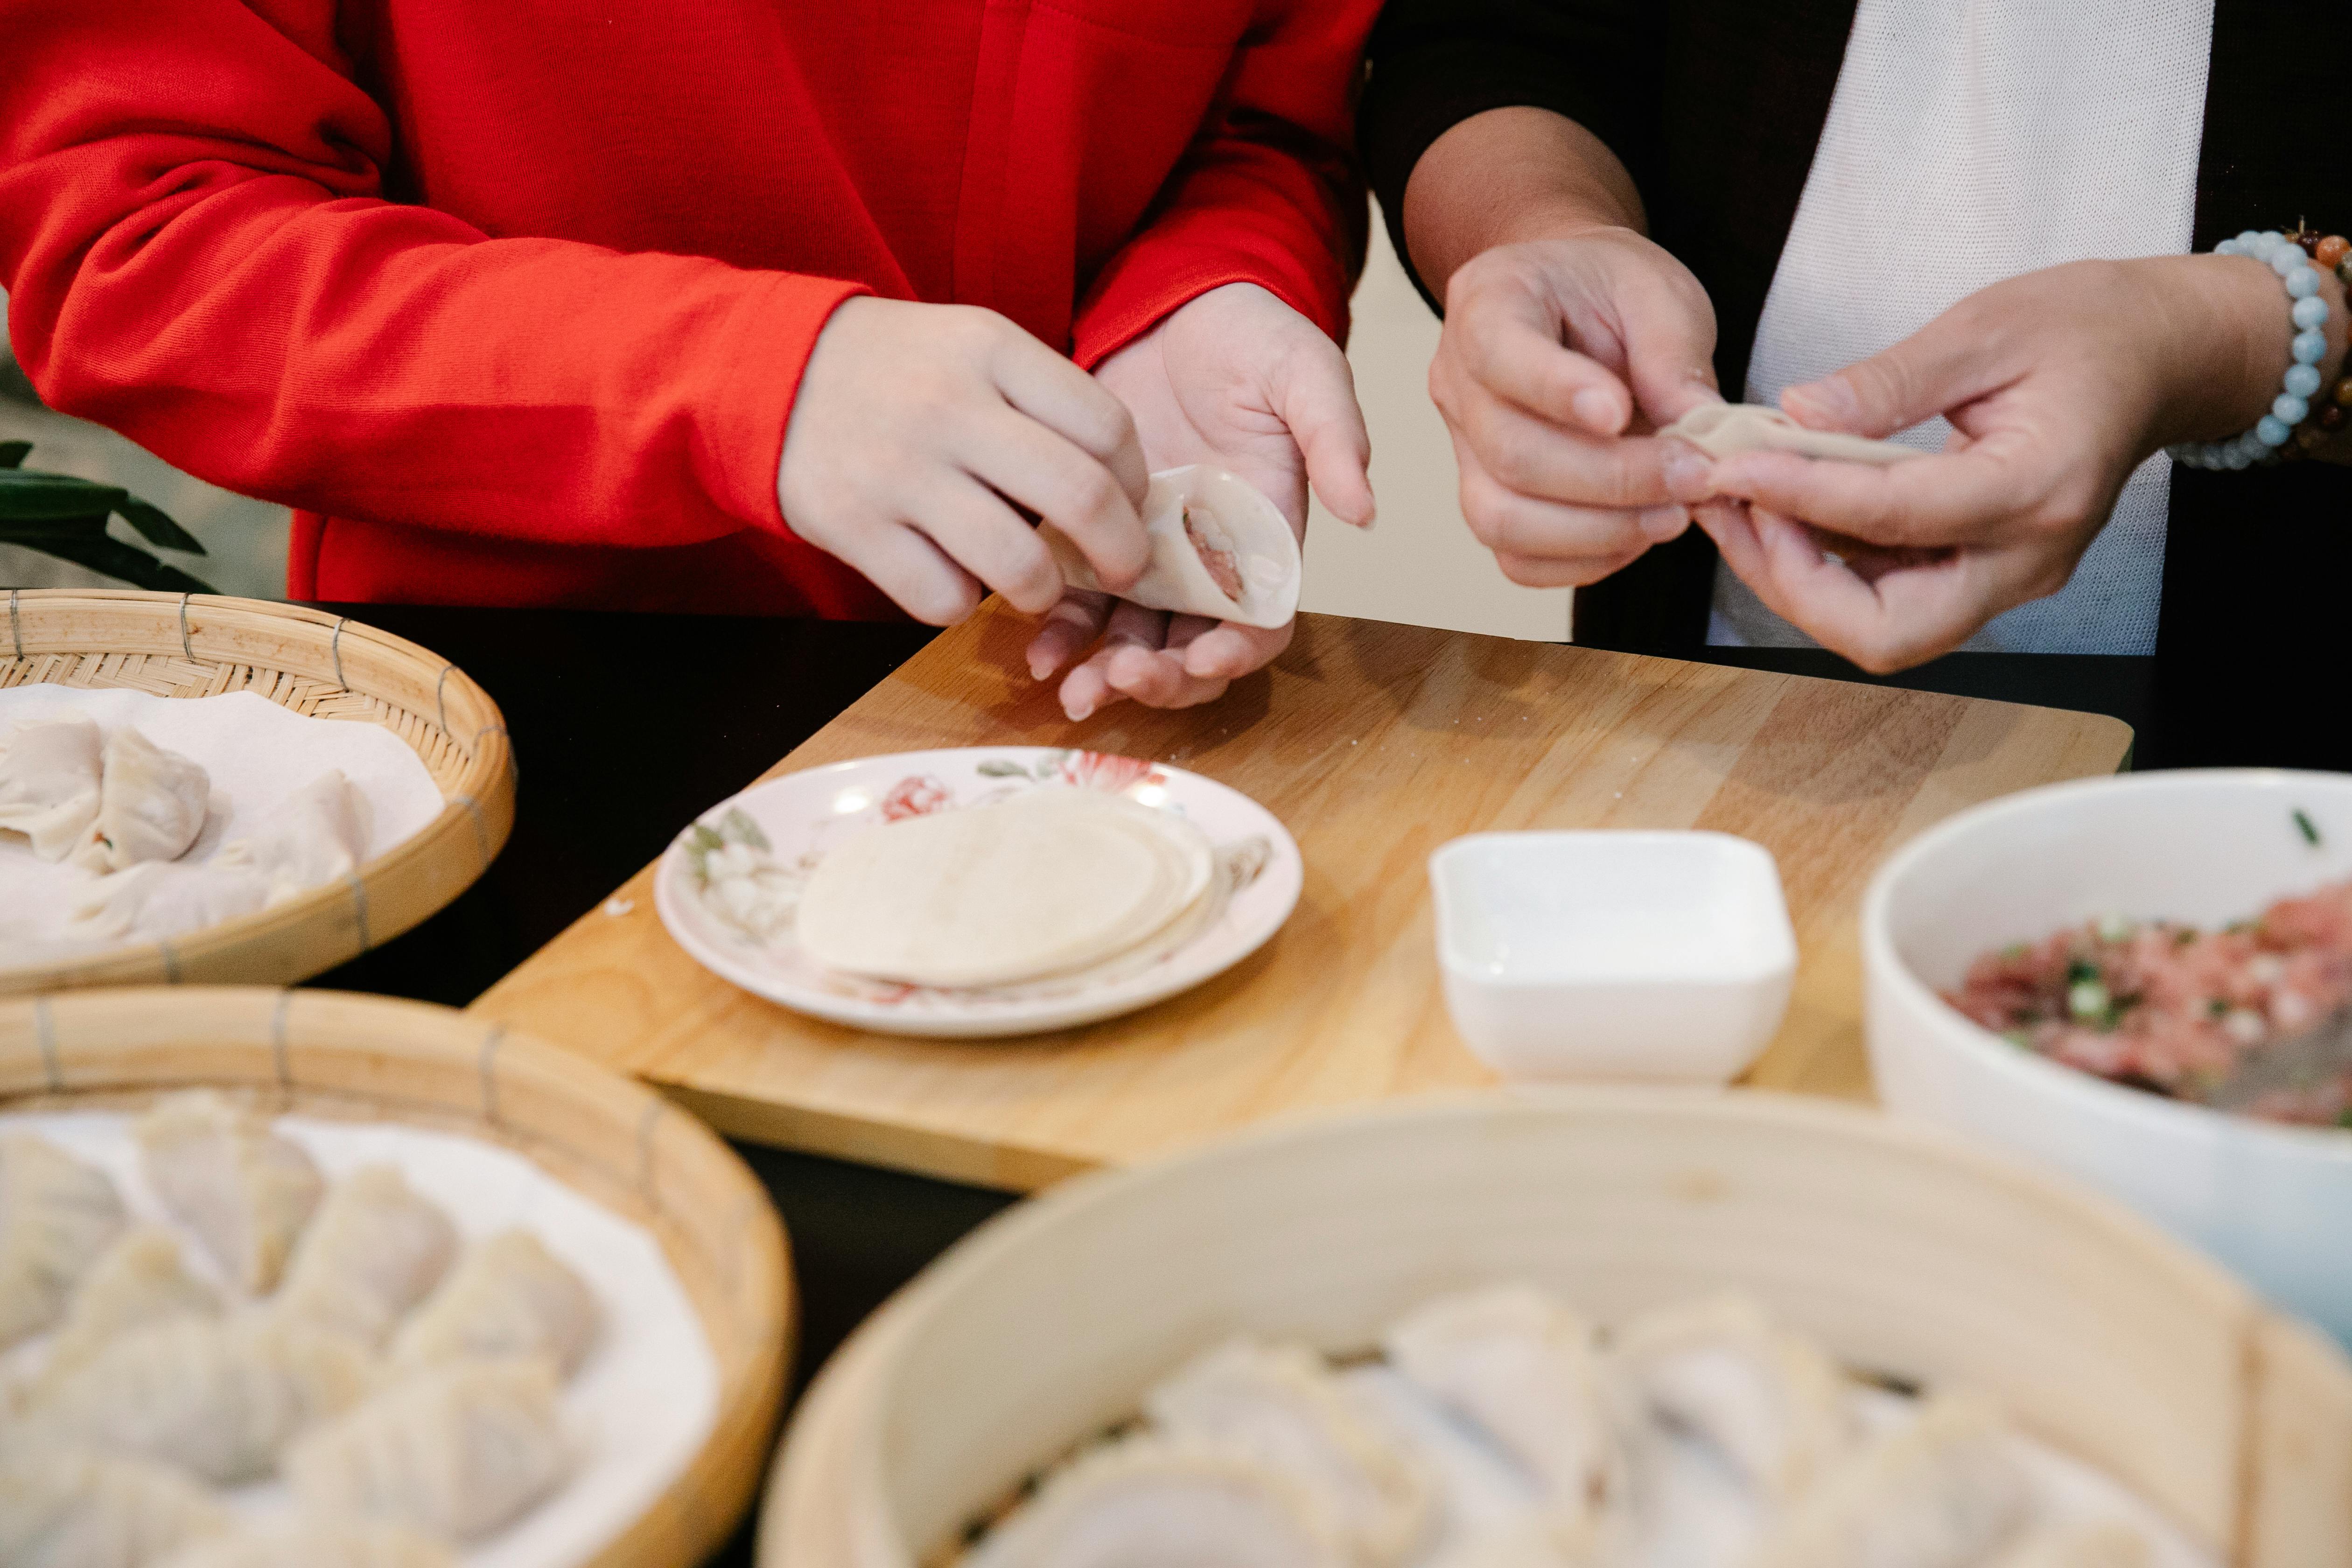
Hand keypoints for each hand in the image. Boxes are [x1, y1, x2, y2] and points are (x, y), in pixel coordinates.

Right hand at [778, 297, 1150, 624]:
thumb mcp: (972, 346)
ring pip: (1017, 564)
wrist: (766, 372)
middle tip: (1121, 569)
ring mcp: (899, 471)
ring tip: (1037, 586)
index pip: (1106, 426)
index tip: (1129, 501)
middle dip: (1120, 551)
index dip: (1136, 480)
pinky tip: (954, 577)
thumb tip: (1119, 484)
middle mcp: (949, 407)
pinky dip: (961, 604)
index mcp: (990, 350)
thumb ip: (1042, 399)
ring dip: (1045, 592)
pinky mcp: (853, 527)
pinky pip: (942, 598)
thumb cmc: (897, 369)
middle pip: (1078, 497)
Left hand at [1029, 282, 1373, 719]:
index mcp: (1267, 538)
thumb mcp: (1307, 375)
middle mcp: (1209, 562)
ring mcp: (1150, 553)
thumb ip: (1335, 438)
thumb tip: (1363, 510)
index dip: (1237, 652)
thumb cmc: (1254, 340)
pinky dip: (1061, 629)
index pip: (1262, 623)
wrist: (1179, 305)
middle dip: (1159, 679)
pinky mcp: (1095, 531)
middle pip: (1190, 648)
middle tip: (1118, 683)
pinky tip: (1034, 650)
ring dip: (1105, 671)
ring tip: (1071, 689)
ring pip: (1131, 636)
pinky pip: (1079, 597)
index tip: (1203, 660)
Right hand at [1429, 227, 1722, 587]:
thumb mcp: (1656, 292)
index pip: (1498, 355)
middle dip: (1612, 479)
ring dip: (1598, 531)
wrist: (1573, 302)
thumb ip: (1673, 355)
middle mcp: (1458, 382)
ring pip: (1501, 519)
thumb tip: (1705, 433)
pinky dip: (1583, 561)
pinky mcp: (1487, 497)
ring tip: (1672, 514)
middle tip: (1693, 476)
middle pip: (1511, 455)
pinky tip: (1638, 533)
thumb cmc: (1608, 289)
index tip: (1621, 412)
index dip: (1555, 391)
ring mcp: (1463, 449)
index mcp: (1489, 303)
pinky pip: (1516, 558)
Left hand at [1699, 255, 2348, 670]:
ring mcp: (2008, 576)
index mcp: (2038, 489)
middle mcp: (2026, 558)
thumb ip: (1888, 382)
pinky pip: (1891, 595)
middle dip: (1794, 583)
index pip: (1896, 519)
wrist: (2161, 354)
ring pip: (1880, 626)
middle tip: (1732, 508)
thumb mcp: (1986, 328)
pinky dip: (1826, 563)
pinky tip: (1780, 506)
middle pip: (1887, 631)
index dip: (1801, 497)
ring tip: (1735, 504)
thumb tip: (1796, 414)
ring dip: (1796, 577)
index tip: (1731, 466)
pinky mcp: (1984, 572)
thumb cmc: (2089, 328)